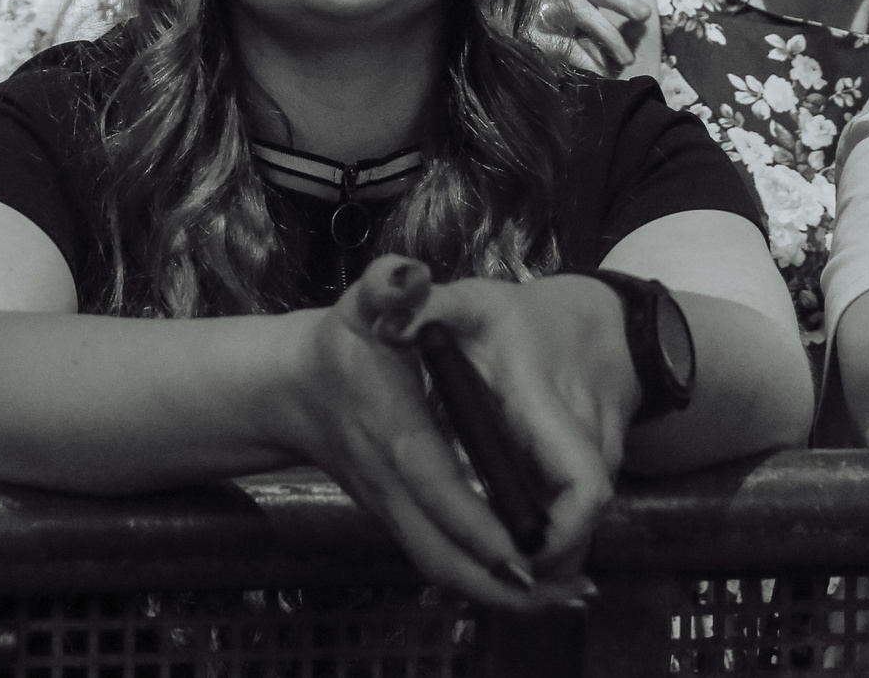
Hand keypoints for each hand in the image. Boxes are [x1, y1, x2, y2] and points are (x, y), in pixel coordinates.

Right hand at [279, 256, 638, 611]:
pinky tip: (539, 583)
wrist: (296, 390)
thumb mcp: (364, 304)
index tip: (520, 547)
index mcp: (394, 433)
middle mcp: (393, 485)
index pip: (434, 486)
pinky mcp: (404, 521)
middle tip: (572, 588)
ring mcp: (396, 511)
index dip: (473, 520)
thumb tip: (410, 274)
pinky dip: (490, 582)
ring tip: (572, 593)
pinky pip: (444, 564)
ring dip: (505, 592)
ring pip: (444, 570)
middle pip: (442, 555)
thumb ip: (387, 286)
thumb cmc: (342, 345)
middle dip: (503, 582)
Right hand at [534, 0, 656, 74]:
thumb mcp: (609, 46)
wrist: (536, 82)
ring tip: (628, 60)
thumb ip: (626, 35)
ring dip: (609, 34)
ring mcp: (544, 16)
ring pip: (580, 10)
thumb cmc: (578, 60)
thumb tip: (641, 25)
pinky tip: (603, 74)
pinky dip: (588, 58)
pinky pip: (565, 42)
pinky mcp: (535, 39)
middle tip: (645, 14)